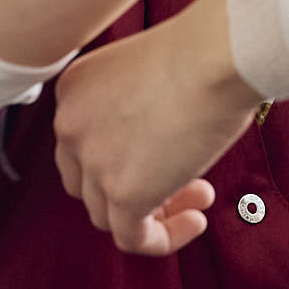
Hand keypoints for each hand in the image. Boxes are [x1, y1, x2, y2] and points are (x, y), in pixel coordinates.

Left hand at [52, 0, 264, 255]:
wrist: (218, 54)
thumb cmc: (201, 50)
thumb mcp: (147, 73)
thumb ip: (136, 110)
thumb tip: (158, 145)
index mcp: (73, 91)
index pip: (82, 146)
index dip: (122, 160)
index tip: (164, 155)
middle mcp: (71, 126)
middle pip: (88, 183)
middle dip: (133, 188)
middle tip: (182, 180)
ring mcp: (94, 162)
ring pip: (107, 215)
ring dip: (154, 212)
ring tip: (199, 196)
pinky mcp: (123, 194)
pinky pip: (134, 239)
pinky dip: (163, 239)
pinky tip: (195, 221)